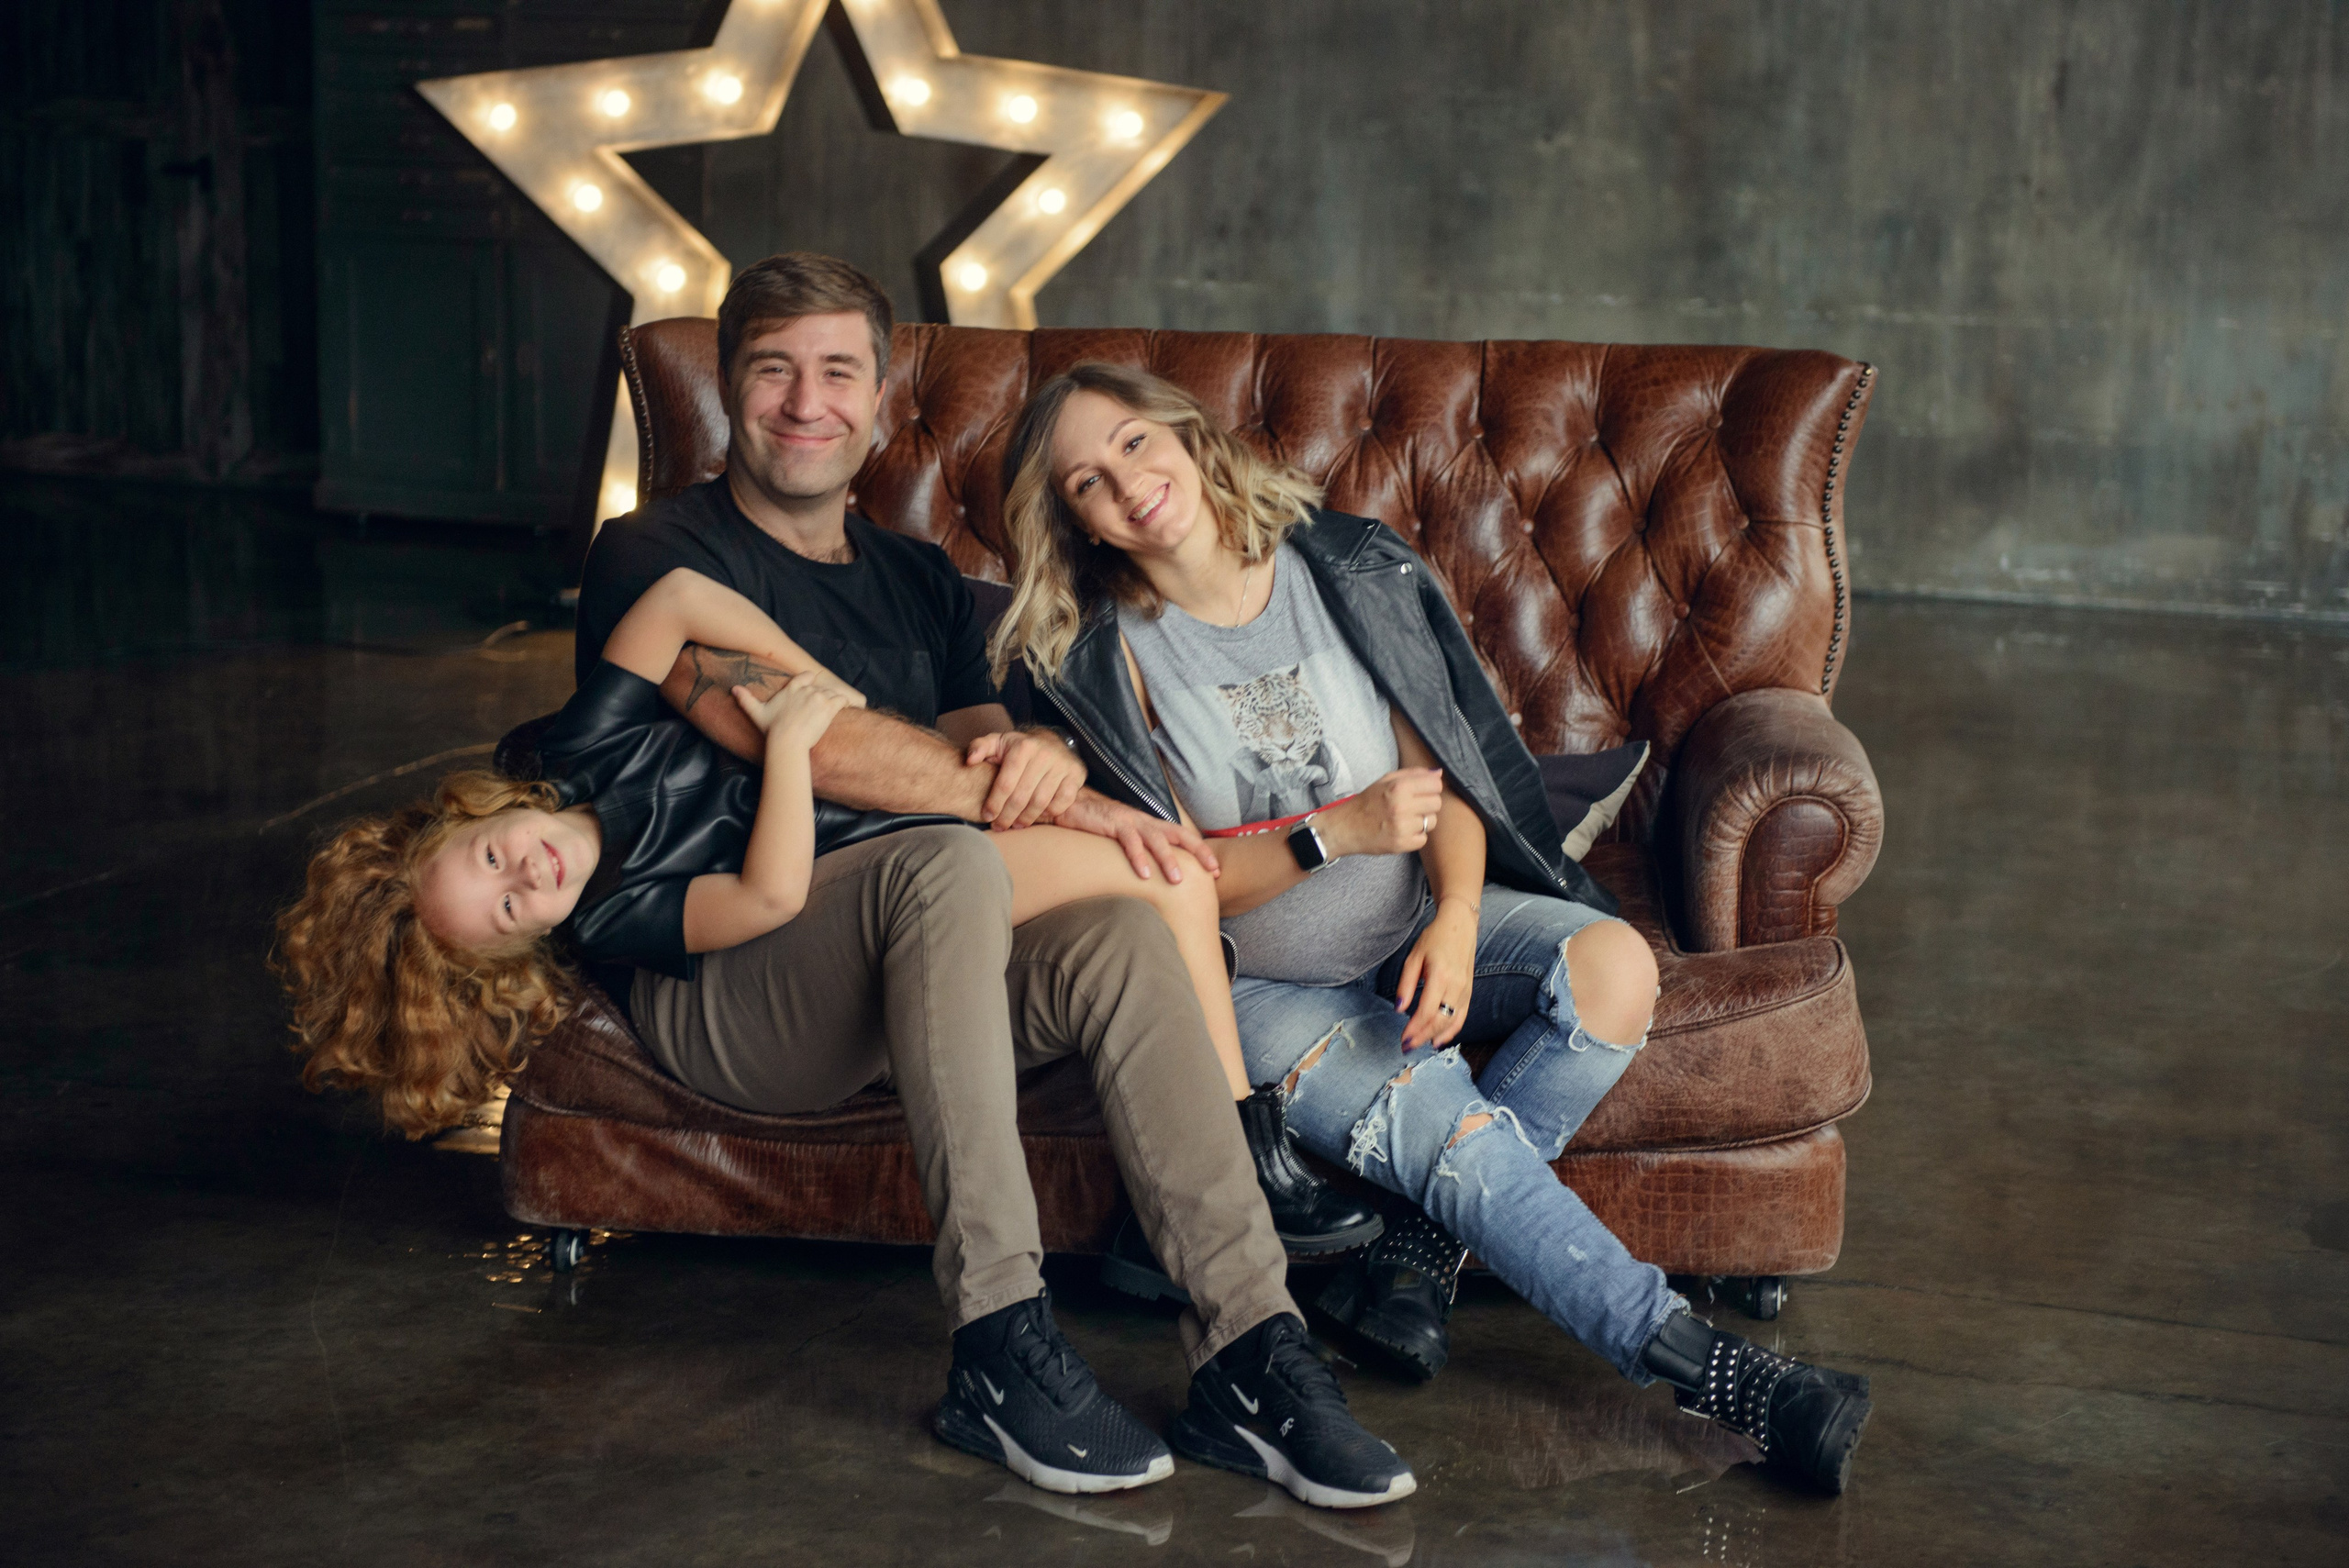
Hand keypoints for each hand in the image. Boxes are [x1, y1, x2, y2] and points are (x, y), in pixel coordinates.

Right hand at [733, 674, 852, 749]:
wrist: (787, 741)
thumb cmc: (772, 729)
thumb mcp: (757, 713)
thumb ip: (746, 699)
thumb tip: (733, 688)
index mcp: (792, 688)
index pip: (806, 676)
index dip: (811, 681)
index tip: (812, 689)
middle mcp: (807, 689)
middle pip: (821, 687)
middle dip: (822, 697)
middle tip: (822, 710)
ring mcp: (819, 697)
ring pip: (832, 694)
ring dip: (833, 702)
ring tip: (831, 713)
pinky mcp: (829, 706)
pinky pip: (842, 700)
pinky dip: (845, 704)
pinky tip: (844, 711)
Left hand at [965, 728, 1087, 829]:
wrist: (1051, 742)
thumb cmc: (1018, 748)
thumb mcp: (997, 743)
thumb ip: (979, 748)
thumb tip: (969, 760)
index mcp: (1023, 747)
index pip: (1005, 783)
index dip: (994, 804)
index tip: (987, 816)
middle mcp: (1044, 754)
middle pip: (1022, 796)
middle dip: (1007, 816)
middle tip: (999, 826)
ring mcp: (1062, 765)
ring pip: (1040, 802)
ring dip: (1026, 819)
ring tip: (1015, 825)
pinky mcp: (1076, 775)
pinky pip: (1061, 803)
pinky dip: (1049, 813)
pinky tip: (1037, 816)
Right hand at [1050, 788, 1221, 882]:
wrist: (1072, 806)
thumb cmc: (1099, 827)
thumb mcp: (1125, 840)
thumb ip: (1141, 851)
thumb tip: (1155, 875)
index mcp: (1151, 826)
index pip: (1183, 837)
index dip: (1200, 852)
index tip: (1215, 871)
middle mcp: (1145, 822)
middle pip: (1179, 835)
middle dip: (1198, 852)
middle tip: (1211, 871)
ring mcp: (1131, 822)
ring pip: (1157, 840)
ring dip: (1169, 860)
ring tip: (1177, 880)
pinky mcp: (1114, 824)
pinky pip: (1130, 841)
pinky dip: (1138, 858)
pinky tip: (1143, 874)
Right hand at [1327, 768, 1446, 857]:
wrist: (1346, 827)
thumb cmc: (1367, 802)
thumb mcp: (1386, 781)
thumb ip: (1413, 774)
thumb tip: (1438, 773)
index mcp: (1399, 787)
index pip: (1435, 785)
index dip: (1430, 788)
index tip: (1422, 792)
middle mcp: (1402, 806)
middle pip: (1437, 803)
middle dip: (1427, 804)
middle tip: (1412, 806)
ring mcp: (1402, 827)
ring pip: (1432, 822)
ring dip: (1421, 821)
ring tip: (1405, 820)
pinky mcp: (1402, 844)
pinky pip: (1423, 839)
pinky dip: (1415, 836)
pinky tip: (1402, 831)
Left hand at [1395, 898, 1476, 1047]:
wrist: (1460, 926)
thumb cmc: (1434, 939)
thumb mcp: (1413, 957)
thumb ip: (1406, 984)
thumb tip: (1399, 1009)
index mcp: (1440, 975)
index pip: (1427, 1011)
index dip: (1414, 1028)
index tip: (1403, 1038)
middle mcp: (1456, 985)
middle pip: (1440, 1020)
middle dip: (1422, 1036)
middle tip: (1407, 1046)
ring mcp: (1465, 990)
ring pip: (1451, 1021)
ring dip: (1435, 1036)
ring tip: (1419, 1045)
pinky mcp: (1469, 992)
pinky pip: (1462, 1017)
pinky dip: (1451, 1031)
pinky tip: (1438, 1040)